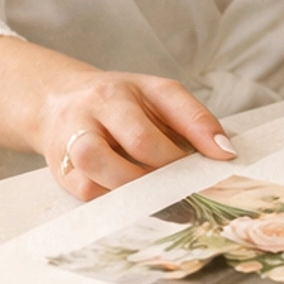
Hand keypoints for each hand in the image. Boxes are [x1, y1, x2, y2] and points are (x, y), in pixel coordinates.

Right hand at [41, 69, 235, 201]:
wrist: (57, 102)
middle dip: (167, 167)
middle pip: (139, 138)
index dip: (202, 132)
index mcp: (135, 86)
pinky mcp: (59, 165)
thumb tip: (225, 153)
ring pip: (99, 161)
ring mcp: (75, 132)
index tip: (225, 157)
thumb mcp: (157, 99)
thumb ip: (192, 121)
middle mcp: (102, 104)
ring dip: (135, 184)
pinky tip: (128, 198)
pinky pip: (86, 188)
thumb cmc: (120, 105)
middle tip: (185, 184)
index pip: (174, 101)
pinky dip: (111, 197)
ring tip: (155, 193)